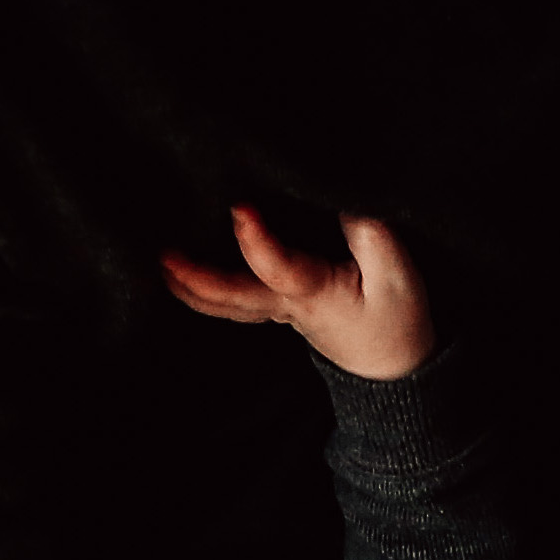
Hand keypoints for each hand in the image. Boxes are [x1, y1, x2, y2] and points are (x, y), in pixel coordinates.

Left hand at [161, 205, 434, 378]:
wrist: (394, 367)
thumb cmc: (396, 318)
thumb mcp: (398, 274)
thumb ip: (369, 232)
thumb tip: (336, 191)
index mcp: (316, 294)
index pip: (279, 268)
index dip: (257, 240)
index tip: (239, 208)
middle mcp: (286, 306)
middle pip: (233, 297)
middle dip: (198, 278)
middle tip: (164, 255)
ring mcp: (277, 312)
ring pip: (227, 304)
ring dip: (191, 287)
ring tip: (162, 263)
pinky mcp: (277, 309)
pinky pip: (234, 302)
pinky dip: (205, 291)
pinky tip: (183, 274)